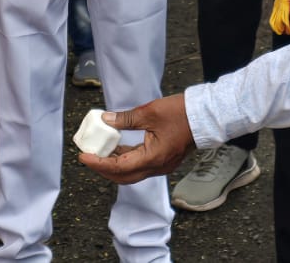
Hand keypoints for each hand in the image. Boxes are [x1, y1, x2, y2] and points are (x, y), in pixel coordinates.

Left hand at [79, 94, 194, 184]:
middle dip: (103, 169)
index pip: (119, 167)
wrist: (206, 116)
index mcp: (153, 158)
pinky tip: (117, 148)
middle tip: (88, 157)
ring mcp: (161, 165)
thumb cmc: (181, 113)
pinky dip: (126, 159)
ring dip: (114, 164)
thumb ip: (125, 119)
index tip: (83, 157)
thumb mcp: (149, 112)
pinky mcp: (163, 159)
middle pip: (123, 177)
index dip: (98, 163)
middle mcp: (157, 167)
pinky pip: (140, 165)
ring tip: (100, 151)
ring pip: (132, 172)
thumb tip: (105, 120)